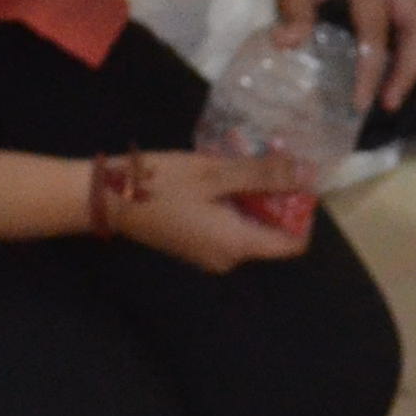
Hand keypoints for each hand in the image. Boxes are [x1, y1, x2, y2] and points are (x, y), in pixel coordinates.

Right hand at [100, 147, 321, 272]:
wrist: (108, 198)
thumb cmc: (162, 184)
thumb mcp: (215, 173)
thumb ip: (264, 175)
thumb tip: (308, 174)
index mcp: (237, 244)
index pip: (292, 244)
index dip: (303, 213)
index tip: (299, 180)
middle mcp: (228, 257)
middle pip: (270, 233)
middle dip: (275, 196)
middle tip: (270, 157)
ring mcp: (209, 254)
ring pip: (248, 226)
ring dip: (253, 194)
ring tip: (244, 158)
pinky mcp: (194, 244)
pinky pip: (228, 226)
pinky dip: (233, 202)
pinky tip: (222, 173)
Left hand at [250, 0, 415, 109]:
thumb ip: (293, 10)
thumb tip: (288, 45)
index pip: (375, 29)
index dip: (371, 69)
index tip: (360, 103)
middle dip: (409, 66)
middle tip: (390, 102)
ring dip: (410, 58)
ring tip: (390, 93)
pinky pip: (406, 16)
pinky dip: (401, 44)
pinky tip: (384, 70)